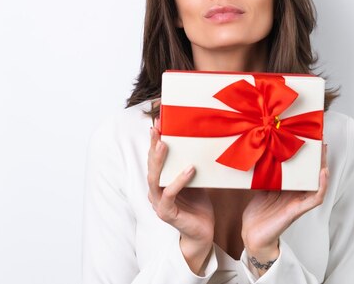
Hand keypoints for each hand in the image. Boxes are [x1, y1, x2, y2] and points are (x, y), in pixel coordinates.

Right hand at [147, 118, 214, 274]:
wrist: (202, 232)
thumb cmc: (198, 205)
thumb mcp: (195, 180)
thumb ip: (191, 164)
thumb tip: (201, 141)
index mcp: (160, 181)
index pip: (154, 157)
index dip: (155, 140)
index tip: (159, 121)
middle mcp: (155, 191)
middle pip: (151, 164)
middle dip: (153, 145)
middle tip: (157, 127)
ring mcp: (158, 203)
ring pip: (154, 179)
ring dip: (159, 160)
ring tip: (164, 143)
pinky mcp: (167, 213)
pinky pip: (170, 195)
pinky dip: (179, 181)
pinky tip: (189, 169)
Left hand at [241, 143, 328, 275]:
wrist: (252, 233)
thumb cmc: (258, 213)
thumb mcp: (263, 188)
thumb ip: (269, 175)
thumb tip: (266, 156)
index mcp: (289, 188)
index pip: (303, 169)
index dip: (307, 156)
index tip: (308, 139)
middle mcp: (297, 194)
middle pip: (312, 174)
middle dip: (318, 157)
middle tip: (319, 140)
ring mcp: (299, 202)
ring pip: (317, 183)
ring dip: (322, 168)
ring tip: (323, 153)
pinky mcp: (297, 211)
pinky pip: (315, 198)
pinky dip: (322, 186)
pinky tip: (323, 174)